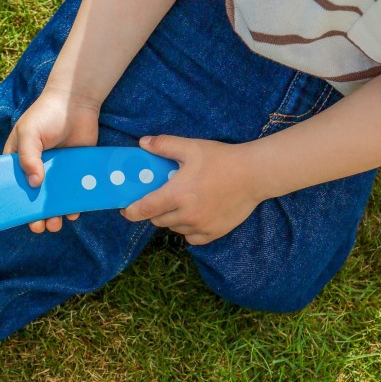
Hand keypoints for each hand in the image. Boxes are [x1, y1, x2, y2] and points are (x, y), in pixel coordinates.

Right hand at [3, 84, 99, 232]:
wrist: (77, 102)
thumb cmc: (46, 114)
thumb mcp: (30, 133)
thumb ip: (29, 157)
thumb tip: (34, 183)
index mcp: (19, 160)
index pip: (14, 187)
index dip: (16, 203)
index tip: (20, 217)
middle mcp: (37, 169)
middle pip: (35, 198)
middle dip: (36, 215)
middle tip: (41, 226)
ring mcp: (57, 172)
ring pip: (54, 199)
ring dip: (55, 214)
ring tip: (56, 224)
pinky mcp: (75, 171)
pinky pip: (74, 192)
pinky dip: (74, 204)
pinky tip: (74, 211)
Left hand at [121, 135, 262, 244]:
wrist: (255, 174)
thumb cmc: (222, 159)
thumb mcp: (192, 147)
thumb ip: (164, 145)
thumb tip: (142, 143)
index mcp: (178, 194)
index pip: (144, 209)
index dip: (131, 212)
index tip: (125, 209)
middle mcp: (187, 214)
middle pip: (157, 220)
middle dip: (154, 211)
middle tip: (160, 198)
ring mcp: (201, 226)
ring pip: (174, 228)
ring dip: (171, 219)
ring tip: (180, 203)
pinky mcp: (214, 233)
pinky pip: (191, 238)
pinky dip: (188, 229)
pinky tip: (193, 215)